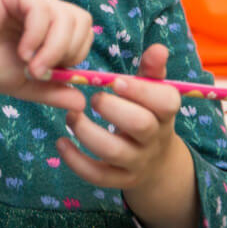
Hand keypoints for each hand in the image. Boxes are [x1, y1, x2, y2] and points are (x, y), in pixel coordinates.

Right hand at [0, 0, 93, 110]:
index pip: (81, 32)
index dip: (75, 55)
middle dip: (69, 52)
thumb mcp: (24, 84)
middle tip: (41, 72)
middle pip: (81, 22)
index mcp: (46, 26)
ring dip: (53, 48)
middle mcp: (40, 7)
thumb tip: (82, 103)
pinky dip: (37, 37)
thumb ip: (52, 91)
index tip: (51, 76)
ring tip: (29, 65)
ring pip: (66, 17)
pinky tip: (21, 52)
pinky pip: (42, 10)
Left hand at [55, 44, 197, 227]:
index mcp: (165, 112)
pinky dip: (76, 161)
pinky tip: (61, 142)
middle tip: (93, 98)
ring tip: (71, 115)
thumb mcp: (152, 92)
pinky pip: (99, 176)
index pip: (165, 102)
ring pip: (115, 151)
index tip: (115, 80)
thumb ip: (151, 70)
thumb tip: (158, 48)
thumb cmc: (147, 113)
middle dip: (113, 109)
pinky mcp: (120, 179)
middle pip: (140, 125)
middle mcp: (154, 138)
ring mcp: (138, 162)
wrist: (156, 162)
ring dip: (87, 132)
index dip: (141, 90)